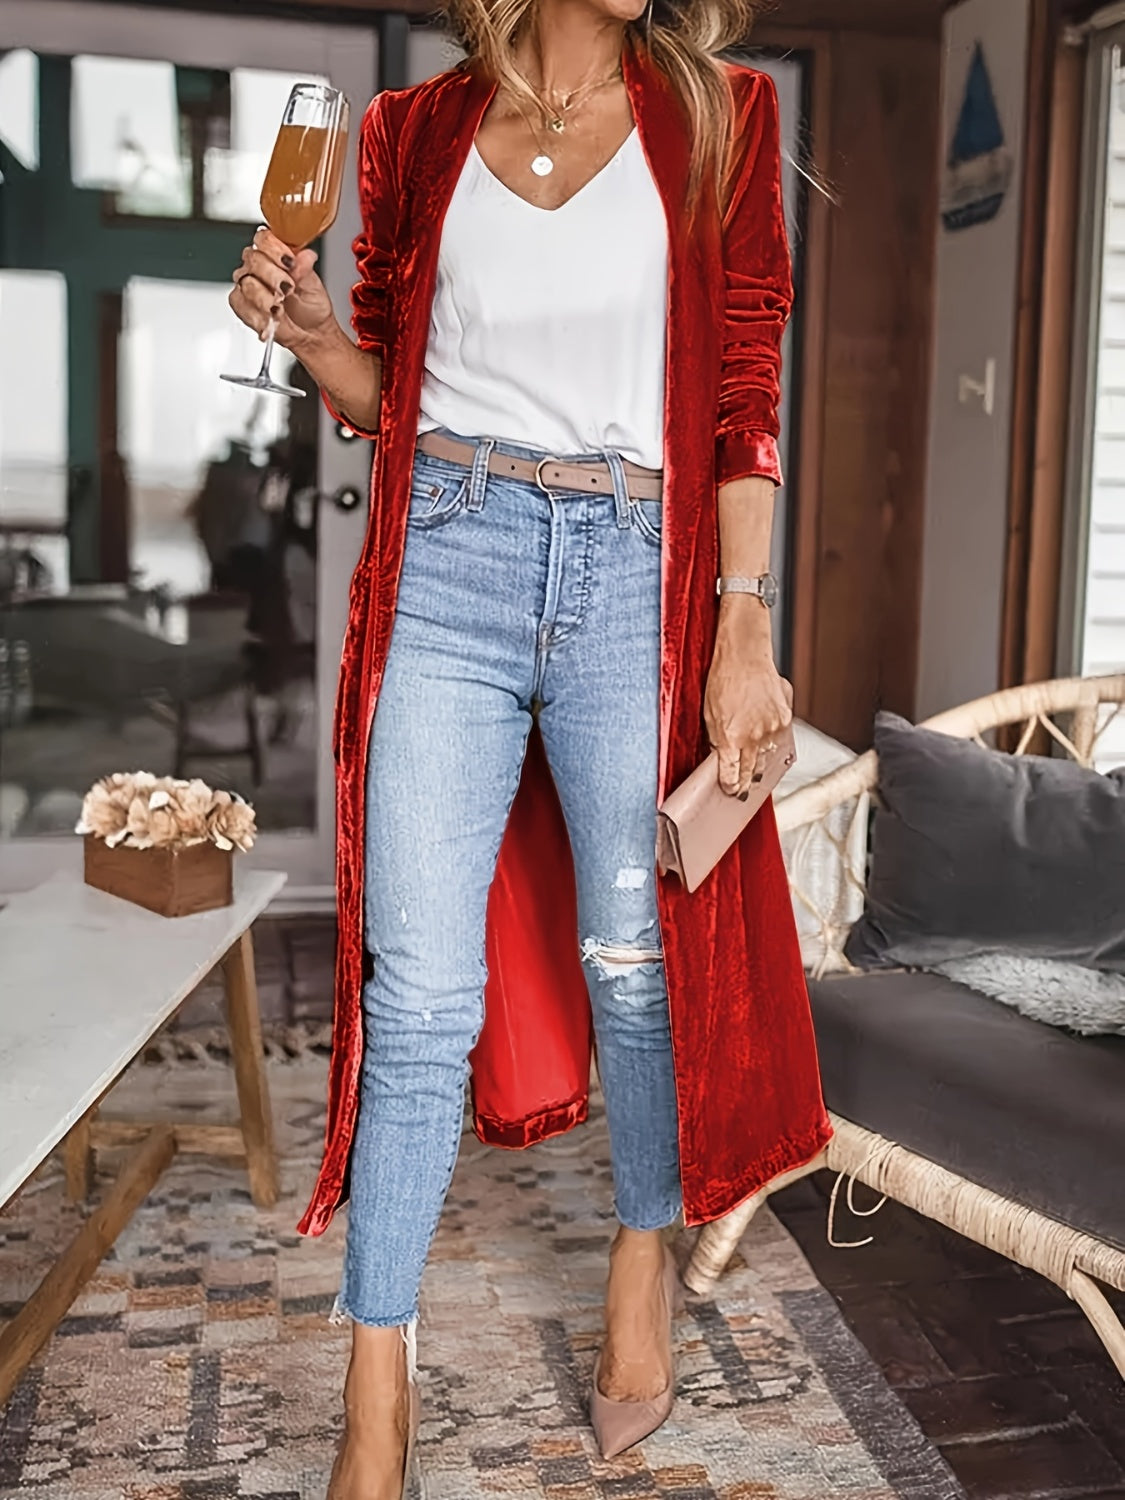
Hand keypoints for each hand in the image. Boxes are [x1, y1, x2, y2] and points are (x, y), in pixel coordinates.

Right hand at [229, 227, 336, 353]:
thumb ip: (305, 268)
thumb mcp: (313, 285)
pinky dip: (256, 314)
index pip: (264, 238)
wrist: (311, 333)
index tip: (289, 263)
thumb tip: (305, 255)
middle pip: (253, 259)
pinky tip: (269, 318)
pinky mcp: (241, 305)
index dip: (274, 249)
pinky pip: (239, 303)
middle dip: (272, 276)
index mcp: (276, 254)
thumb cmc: (312, 307)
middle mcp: (259, 267)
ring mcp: (248, 284)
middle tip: (288, 289)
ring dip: (266, 298)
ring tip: (281, 308)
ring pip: (246, 282)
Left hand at [703, 602, 792, 797]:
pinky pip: (779, 738)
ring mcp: (772, 728)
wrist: (744, 655)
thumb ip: (716, 739)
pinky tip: (763, 736)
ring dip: (759, 761)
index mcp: (731, 738)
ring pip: (767, 756)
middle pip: (751, 771)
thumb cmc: (722, 679)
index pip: (731, 775)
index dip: (730, 786)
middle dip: (746, 782)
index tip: (730, 791)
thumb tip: (721, 757)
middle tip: (743, 790)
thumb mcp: (708, 714)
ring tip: (753, 767)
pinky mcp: (785, 718)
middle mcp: (754, 737)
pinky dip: (771, 739)